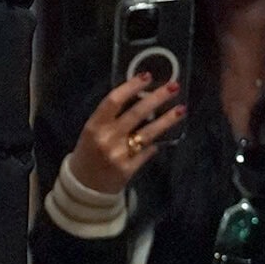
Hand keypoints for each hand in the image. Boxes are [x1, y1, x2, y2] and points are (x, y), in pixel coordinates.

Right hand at [67, 74, 185, 196]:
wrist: (83, 187)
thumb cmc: (88, 154)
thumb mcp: (92, 132)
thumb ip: (110, 118)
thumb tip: (139, 98)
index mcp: (94, 125)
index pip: (114, 100)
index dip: (131, 86)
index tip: (147, 76)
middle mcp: (106, 138)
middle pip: (136, 113)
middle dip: (157, 98)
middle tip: (173, 86)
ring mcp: (118, 154)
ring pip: (147, 133)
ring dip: (166, 120)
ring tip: (181, 109)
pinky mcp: (127, 169)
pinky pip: (147, 153)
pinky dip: (155, 145)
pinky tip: (162, 140)